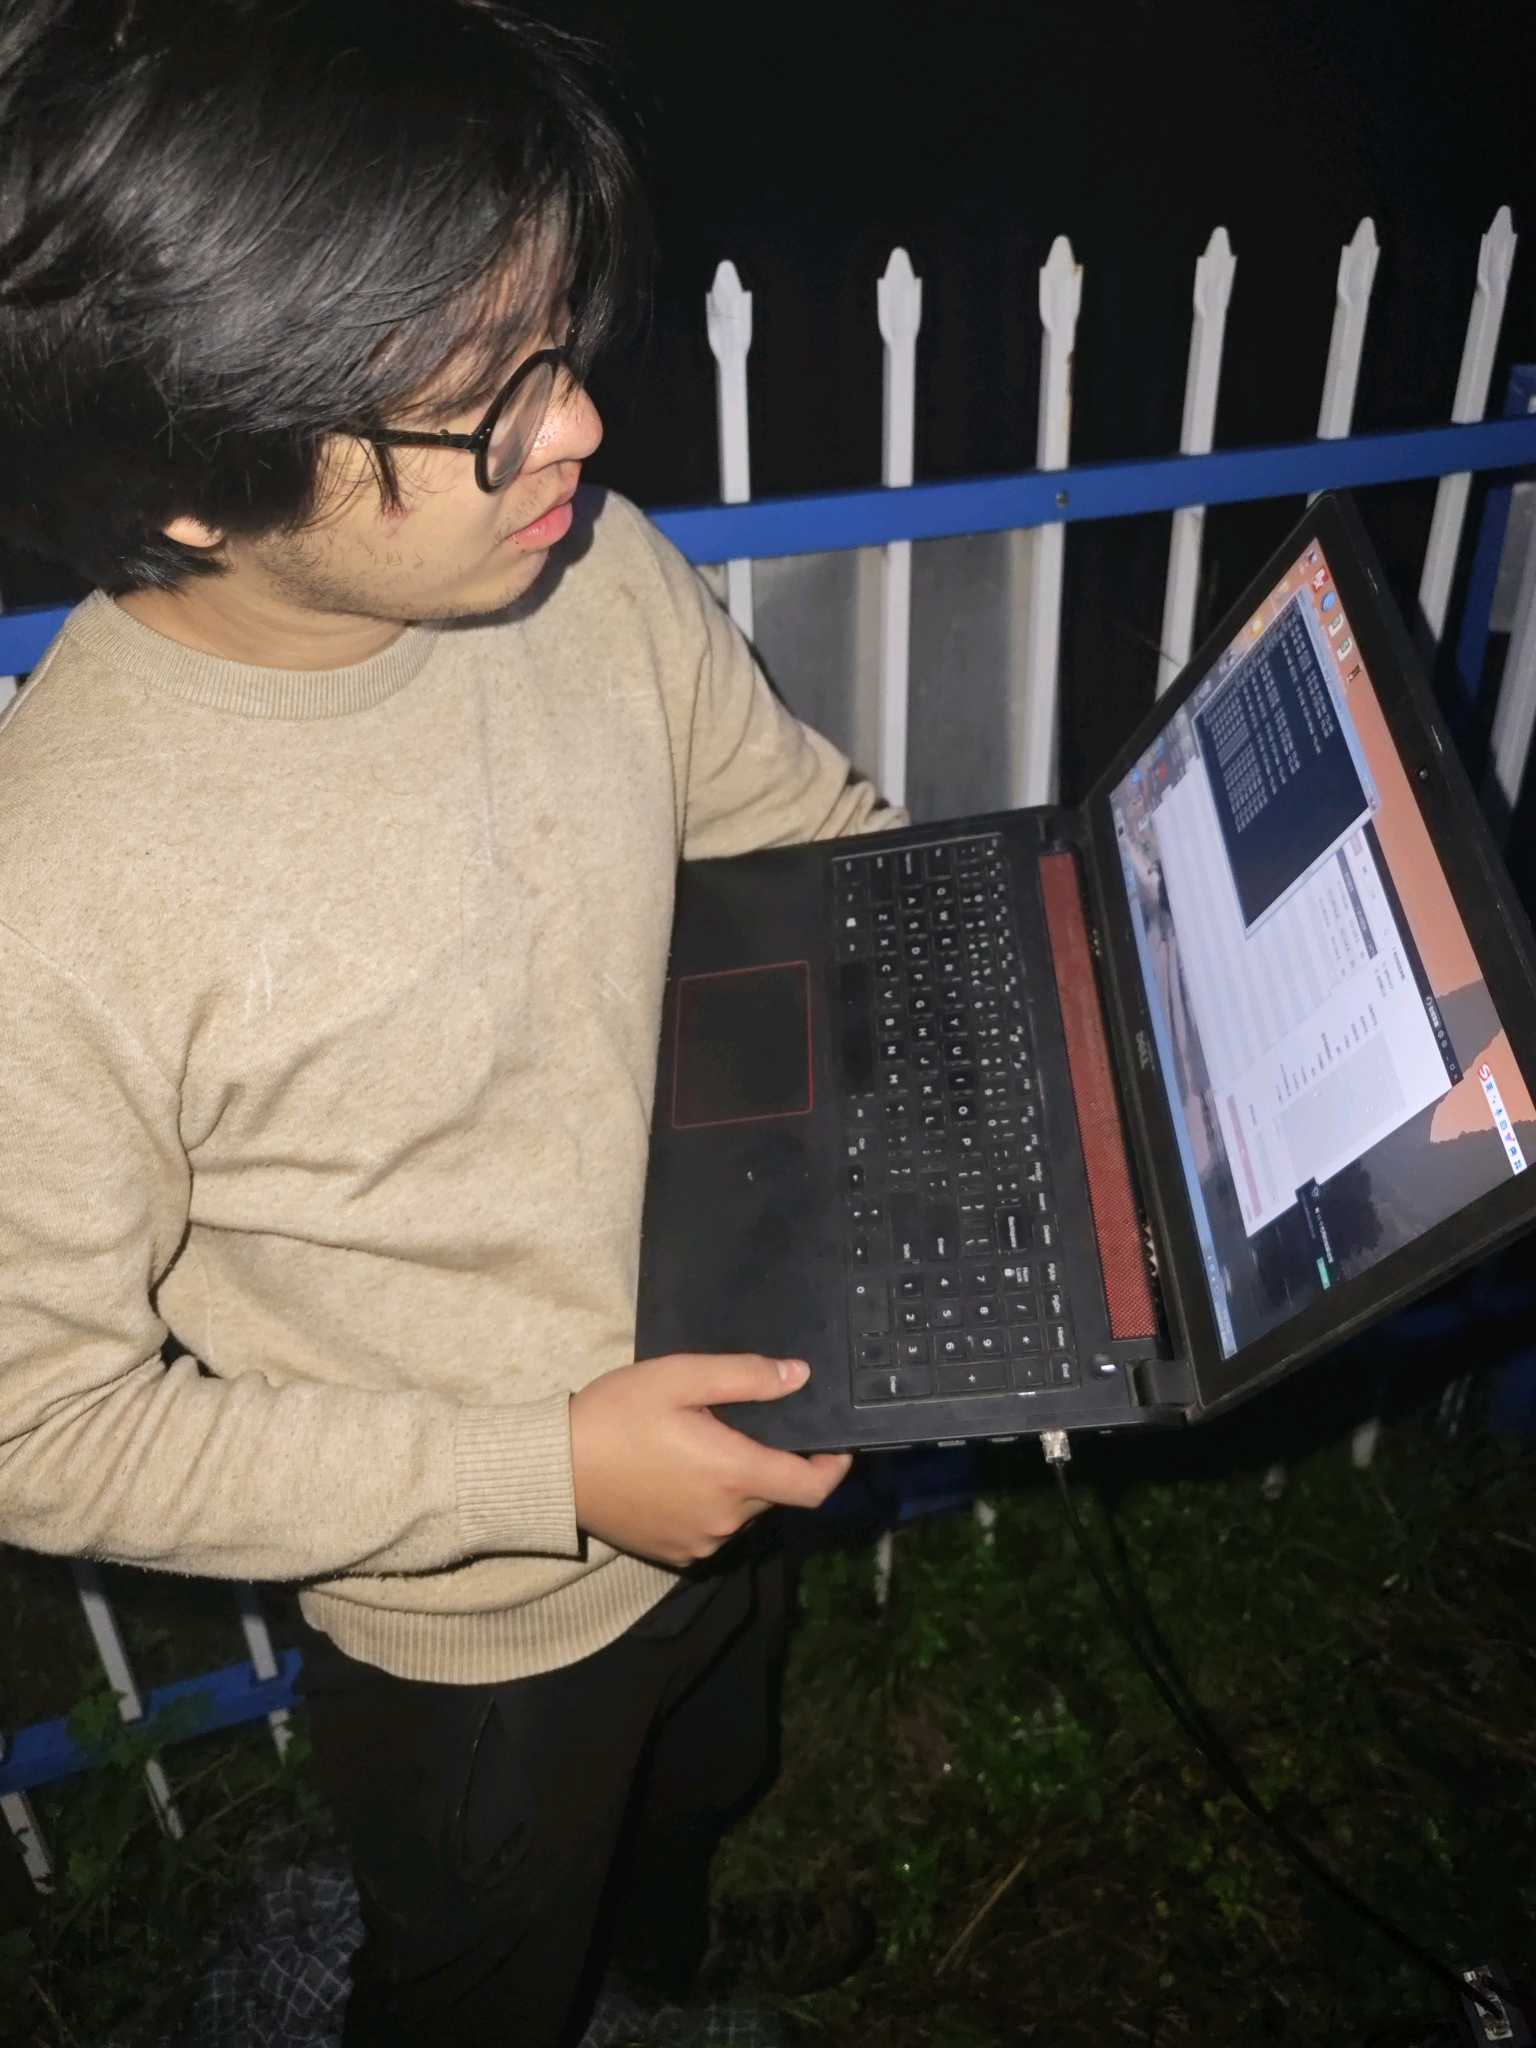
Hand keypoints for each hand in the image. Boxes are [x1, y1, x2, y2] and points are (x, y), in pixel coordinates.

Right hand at [569, 1352, 852, 1567]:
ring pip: (743, 1511)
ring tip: (702, 1446)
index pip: (813, 1487)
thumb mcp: (679, 1378)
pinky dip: (712, 1504)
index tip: (837, 1444)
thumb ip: (745, 1376)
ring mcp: (701, 1542)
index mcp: (735, 1475)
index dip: (835, 1467)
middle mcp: (727, 1519)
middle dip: (770, 1460)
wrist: (553, 1470)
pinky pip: (714, 1528)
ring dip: (738, 1483)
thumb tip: (800, 1376)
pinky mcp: (676, 1554)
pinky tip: (679, 1476)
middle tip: (738, 1424)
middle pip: (775, 1493)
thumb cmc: (616, 1415)